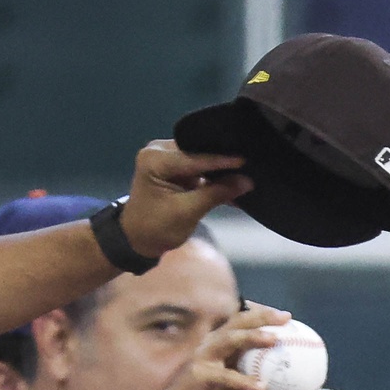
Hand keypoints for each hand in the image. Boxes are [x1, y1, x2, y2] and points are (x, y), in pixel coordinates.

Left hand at [119, 141, 250, 260]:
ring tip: (246, 175)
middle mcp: (159, 151)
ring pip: (202, 160)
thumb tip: (247, 181)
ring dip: (221, 171)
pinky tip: (233, 185)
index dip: (222, 161)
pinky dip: (214, 178)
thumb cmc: (156, 227)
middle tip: (251, 165)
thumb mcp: (188, 211)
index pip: (194, 158)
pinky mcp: (176, 168)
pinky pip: (200, 168)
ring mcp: (167, 158)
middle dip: (223, 163)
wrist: (138, 238)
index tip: (246, 161)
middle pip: (198, 153)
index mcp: (155, 159)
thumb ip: (217, 193)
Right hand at [139, 304, 287, 389]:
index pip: (242, 324)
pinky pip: (224, 376)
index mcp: (221, 346)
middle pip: (236, 323)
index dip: (262, 316)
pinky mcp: (197, 375)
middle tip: (285, 318)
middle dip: (260, 316)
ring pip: (228, 340)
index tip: (287, 316)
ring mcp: (203, 358)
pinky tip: (264, 386)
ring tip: (274, 340)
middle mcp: (211, 345)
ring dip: (251, 337)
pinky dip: (244, 380)